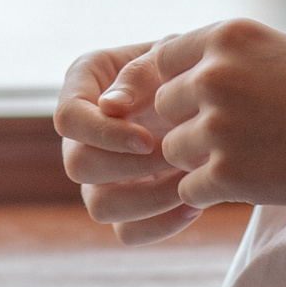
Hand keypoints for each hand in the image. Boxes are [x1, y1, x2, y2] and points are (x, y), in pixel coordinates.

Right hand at [56, 41, 199, 245]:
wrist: (218, 93)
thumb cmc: (187, 63)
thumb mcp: (169, 54)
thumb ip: (139, 75)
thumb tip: (109, 107)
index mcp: (82, 86)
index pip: (67, 119)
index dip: (103, 135)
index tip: (147, 138)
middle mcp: (83, 133)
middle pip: (79, 165)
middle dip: (132, 166)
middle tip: (178, 156)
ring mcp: (101, 173)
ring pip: (100, 207)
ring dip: (148, 199)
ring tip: (190, 182)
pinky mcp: (126, 203)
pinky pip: (127, 232)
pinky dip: (160, 224)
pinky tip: (194, 203)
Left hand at [132, 19, 285, 213]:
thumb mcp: (285, 52)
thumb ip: (232, 60)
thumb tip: (186, 75)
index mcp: (229, 36)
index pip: (163, 57)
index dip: (179, 83)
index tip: (203, 103)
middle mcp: (214, 74)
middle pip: (164, 105)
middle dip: (190, 123)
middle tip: (238, 136)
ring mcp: (217, 125)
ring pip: (172, 150)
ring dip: (200, 161)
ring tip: (251, 160)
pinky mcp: (227, 174)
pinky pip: (188, 189)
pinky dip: (213, 193)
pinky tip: (253, 184)